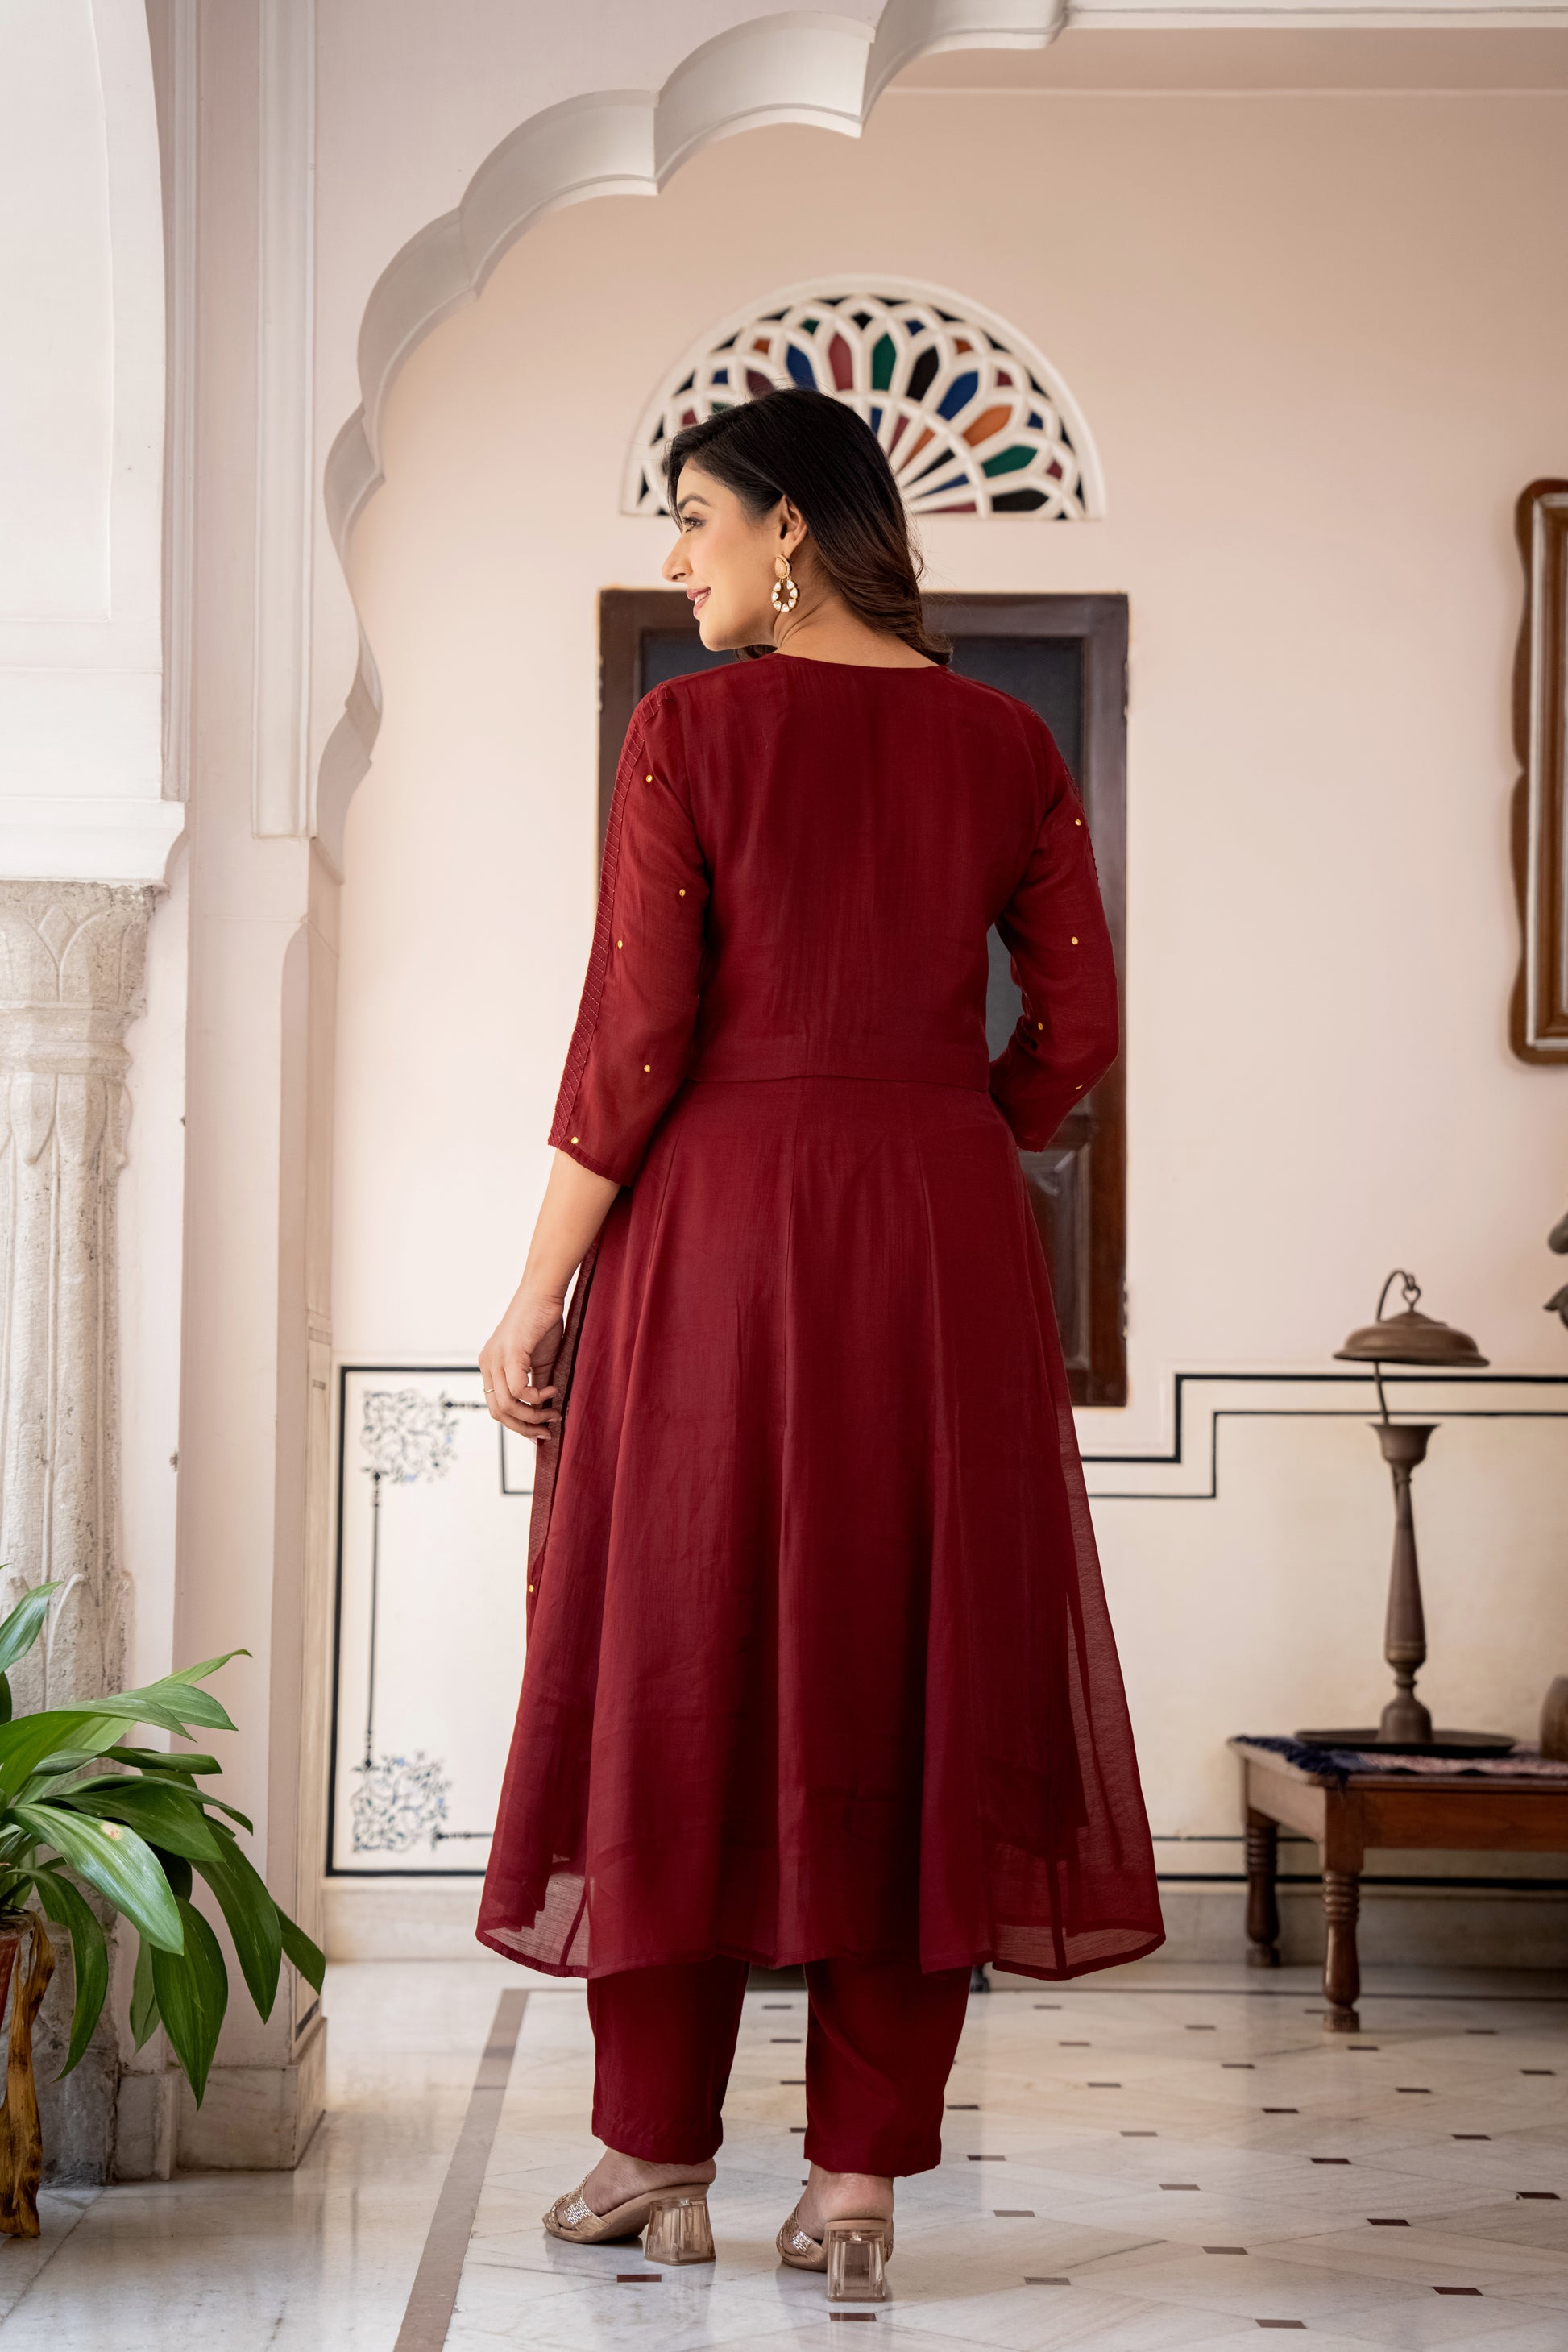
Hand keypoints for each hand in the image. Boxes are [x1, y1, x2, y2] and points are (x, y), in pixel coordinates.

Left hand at [479, 1285, 566, 1441]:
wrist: (543, 1293)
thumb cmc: (542, 1322)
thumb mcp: (538, 1362)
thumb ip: (536, 1385)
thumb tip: (544, 1412)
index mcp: (490, 1367)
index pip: (496, 1407)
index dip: (517, 1425)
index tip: (539, 1431)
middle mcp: (487, 1364)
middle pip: (498, 1412)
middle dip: (524, 1428)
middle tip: (547, 1431)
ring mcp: (495, 1359)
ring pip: (507, 1405)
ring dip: (534, 1416)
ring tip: (554, 1412)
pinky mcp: (509, 1354)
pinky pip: (518, 1390)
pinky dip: (536, 1398)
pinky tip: (552, 1391)